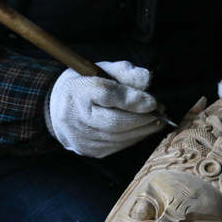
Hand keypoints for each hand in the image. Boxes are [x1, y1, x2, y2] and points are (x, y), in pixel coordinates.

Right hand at [46, 60, 163, 158]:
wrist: (59, 108)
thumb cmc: (86, 86)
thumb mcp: (103, 70)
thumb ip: (126, 72)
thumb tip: (148, 80)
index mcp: (78, 90)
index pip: (107, 95)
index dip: (133, 100)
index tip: (153, 102)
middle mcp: (76, 117)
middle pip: (114, 122)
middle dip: (142, 119)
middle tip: (161, 112)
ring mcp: (81, 137)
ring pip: (118, 137)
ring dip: (142, 130)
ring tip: (157, 120)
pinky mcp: (88, 150)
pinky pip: (117, 146)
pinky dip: (133, 138)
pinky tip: (143, 129)